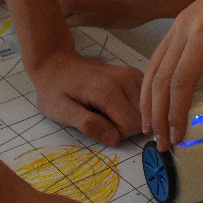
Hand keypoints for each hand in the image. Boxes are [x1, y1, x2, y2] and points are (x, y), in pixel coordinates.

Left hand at [26, 46, 144, 145]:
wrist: (55, 63)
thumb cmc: (54, 90)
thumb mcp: (62, 111)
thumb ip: (88, 125)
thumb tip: (114, 138)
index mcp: (108, 90)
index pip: (132, 125)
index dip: (118, 133)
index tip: (99, 125)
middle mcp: (125, 79)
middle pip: (143, 118)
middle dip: (125, 125)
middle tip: (102, 117)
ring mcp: (132, 74)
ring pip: (147, 109)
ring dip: (131, 116)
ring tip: (108, 110)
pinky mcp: (134, 74)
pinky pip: (147, 98)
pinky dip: (136, 107)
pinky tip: (118, 104)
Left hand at [54, 0, 202, 28]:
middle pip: (47, 1)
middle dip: (46, 2)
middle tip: (42, 4)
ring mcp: (83, 10)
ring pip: (58, 17)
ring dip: (56, 16)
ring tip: (54, 15)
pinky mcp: (94, 24)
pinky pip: (74, 25)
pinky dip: (71, 23)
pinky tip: (73, 20)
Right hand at [141, 0, 202, 148]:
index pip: (181, 82)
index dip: (177, 113)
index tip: (179, 136)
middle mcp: (183, 29)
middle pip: (161, 78)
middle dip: (159, 114)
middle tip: (162, 142)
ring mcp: (177, 25)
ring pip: (153, 68)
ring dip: (149, 100)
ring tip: (151, 127)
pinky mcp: (178, 24)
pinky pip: (158, 57)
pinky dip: (154, 82)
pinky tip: (155, 100)